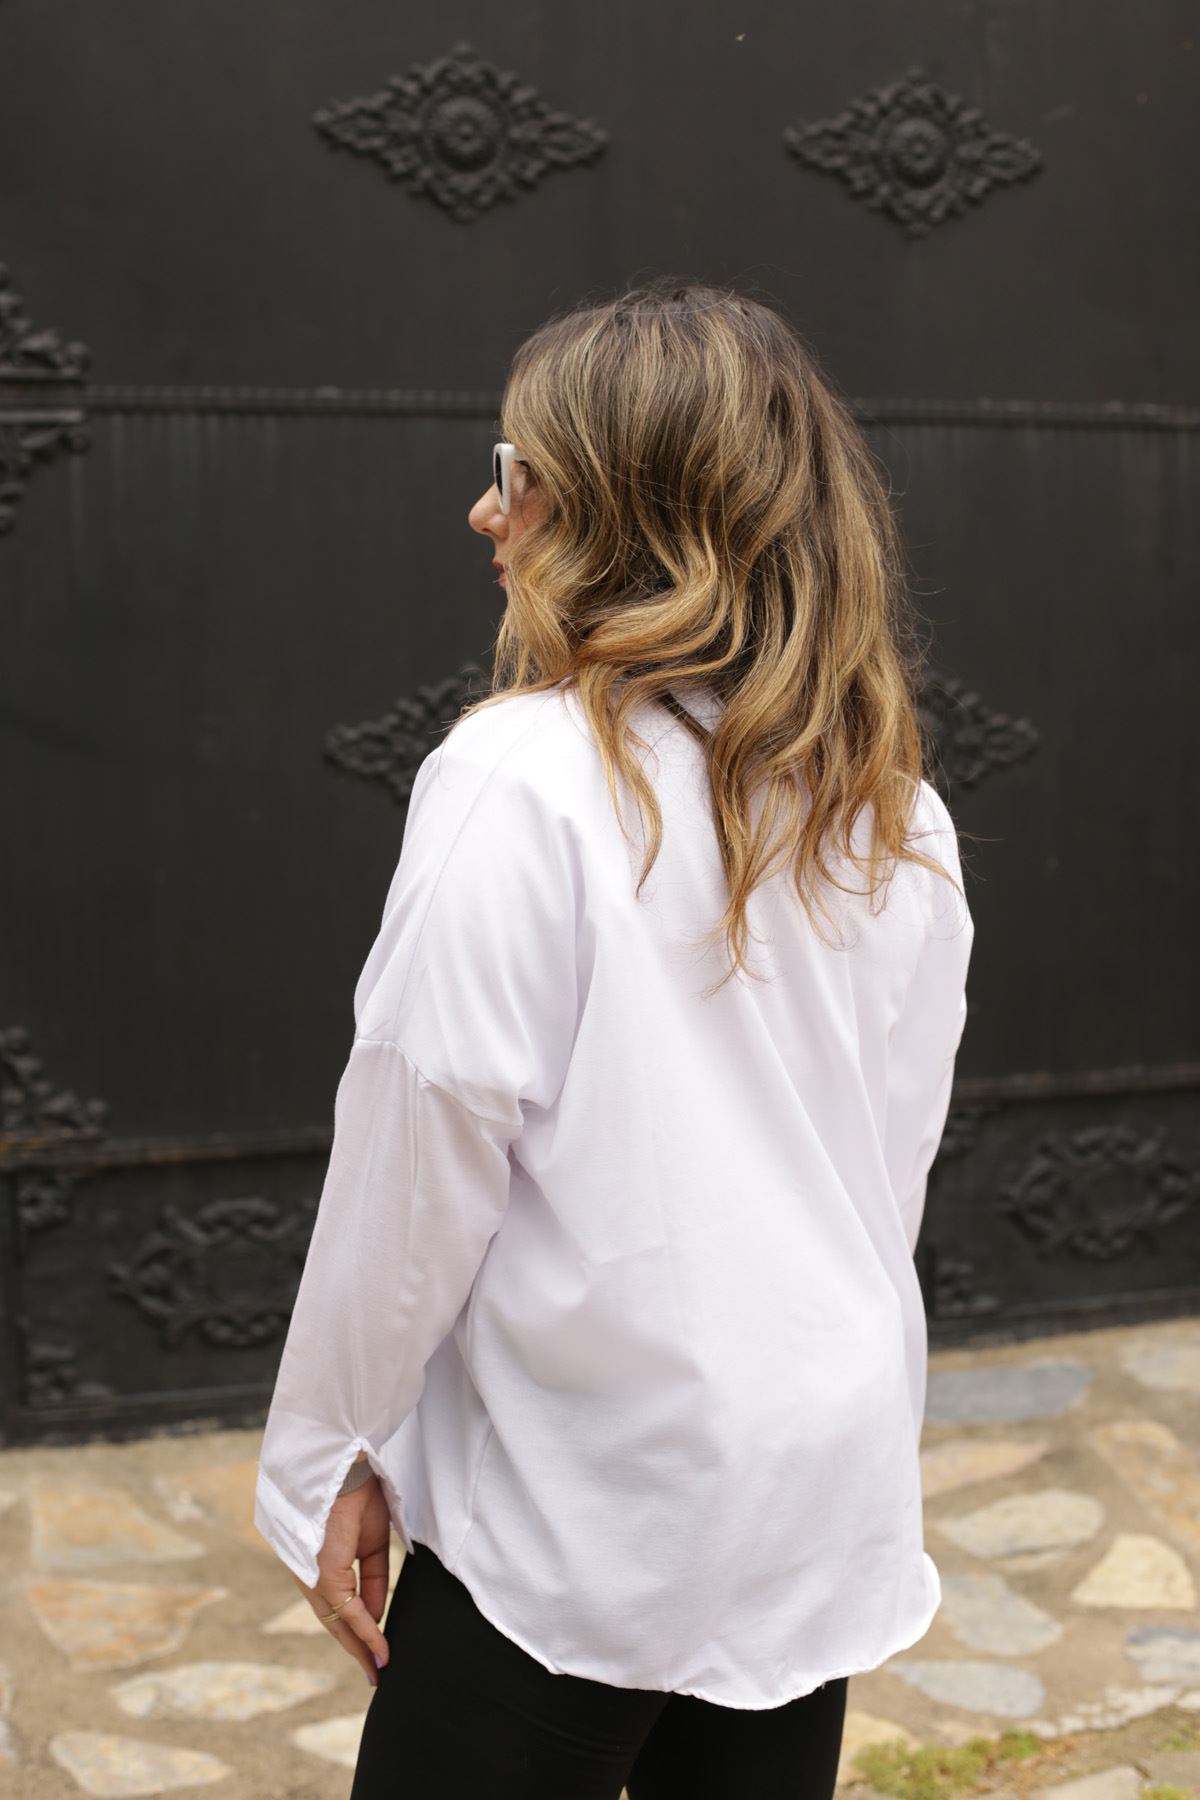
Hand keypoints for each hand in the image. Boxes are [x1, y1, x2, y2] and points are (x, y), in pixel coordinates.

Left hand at [294, 1472, 391, 1685]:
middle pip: (334, 1619)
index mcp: (319, 1563)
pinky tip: (379, 1649)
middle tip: (375, 1671)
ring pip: (337, 1621)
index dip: (356, 1628)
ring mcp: (314, 1575)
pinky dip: (365, 1631)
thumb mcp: (372, 1543)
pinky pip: (347, 1609)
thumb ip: (372, 1580)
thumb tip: (376, 1617)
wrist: (349, 1466)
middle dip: (356, 1646)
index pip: (338, 1605)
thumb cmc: (360, 1494)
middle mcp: (310, 1573)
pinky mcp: (323, 1573)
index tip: (375, 1650)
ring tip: (378, 1668)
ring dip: (360, 1646)